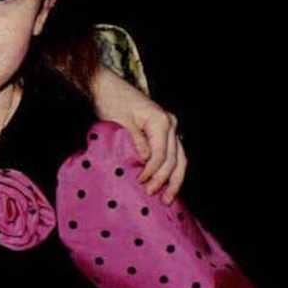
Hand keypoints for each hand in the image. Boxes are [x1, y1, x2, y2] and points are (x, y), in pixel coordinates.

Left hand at [91, 66, 185, 203]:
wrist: (107, 88)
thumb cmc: (111, 103)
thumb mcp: (120, 124)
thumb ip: (135, 142)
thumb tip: (146, 161)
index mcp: (161, 121)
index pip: (161, 155)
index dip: (152, 172)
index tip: (141, 183)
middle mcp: (170, 123)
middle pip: (174, 159)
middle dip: (164, 180)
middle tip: (153, 196)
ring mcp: (170, 126)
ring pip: (179, 158)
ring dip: (173, 180)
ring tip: (167, 199)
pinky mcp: (164, 130)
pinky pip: (173, 154)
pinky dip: (171, 170)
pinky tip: (166, 185)